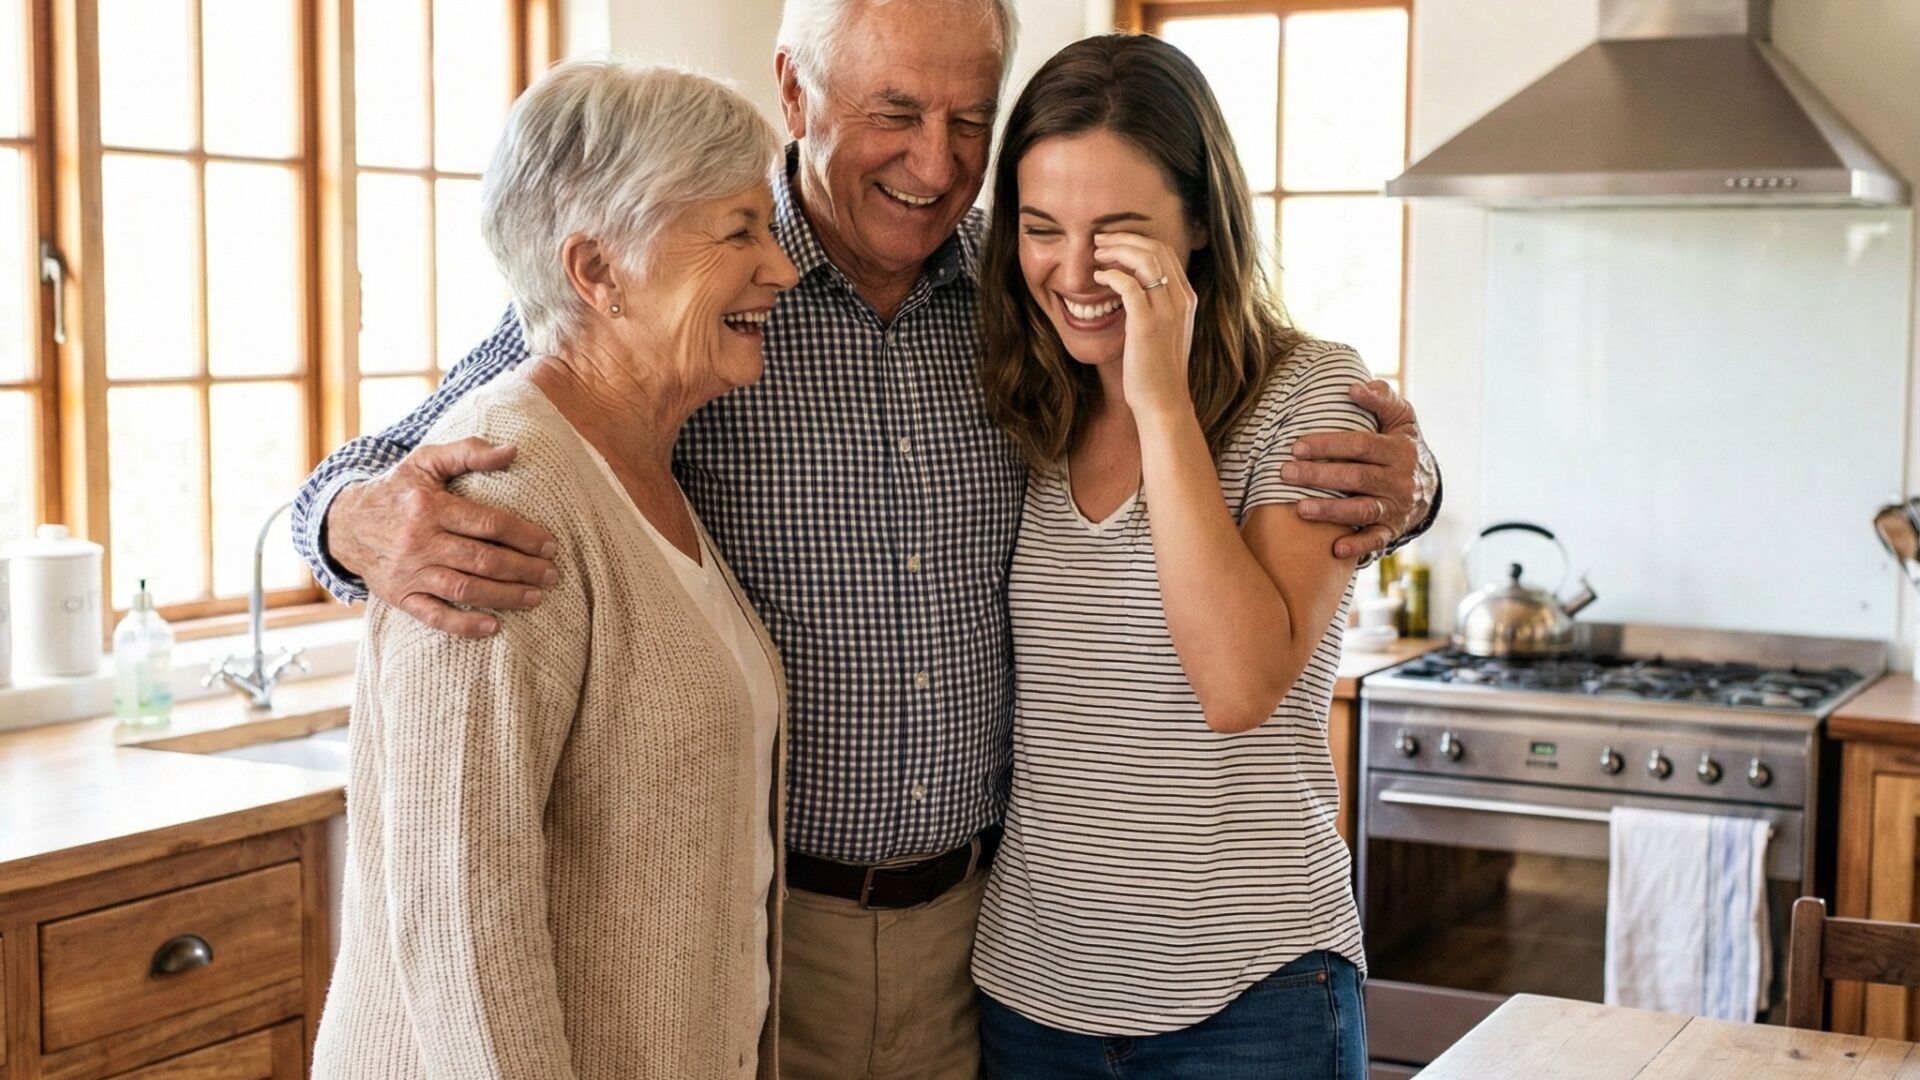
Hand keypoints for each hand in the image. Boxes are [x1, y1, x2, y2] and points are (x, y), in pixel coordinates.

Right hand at [327, 438, 558, 636]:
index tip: (550, 546)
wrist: (345, 523)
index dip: (525, 536)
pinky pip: (434, 616)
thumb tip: (513, 450)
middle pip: (483, 559)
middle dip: (523, 570)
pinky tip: (493, 626)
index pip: (488, 524)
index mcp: (430, 507)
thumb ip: (468, 451)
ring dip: (505, 596)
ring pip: (465, 589)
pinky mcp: (400, 597)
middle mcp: (419, 541)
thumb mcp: (426, 460)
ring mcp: (409, 572)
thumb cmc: (397, 489)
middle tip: (552, 575)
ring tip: (535, 597)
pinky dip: (464, 624)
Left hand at [1092, 232, 1196, 416]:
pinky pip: (1129, 285)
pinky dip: (1111, 275)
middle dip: (1124, 239)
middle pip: (1155, 249)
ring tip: (1097, 254)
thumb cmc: (1158, 370)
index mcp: (1187, 298)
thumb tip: (1131, 286)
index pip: (1165, 252)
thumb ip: (1156, 306)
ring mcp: (1166, 311)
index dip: (1137, 240)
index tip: (1114, 242)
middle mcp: (1181, 300)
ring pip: (1144, 260)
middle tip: (1100, 240)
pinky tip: (1098, 278)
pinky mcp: (1146, 324)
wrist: (1163, 401)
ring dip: (1116, 251)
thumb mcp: (1165, 331)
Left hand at [1283, 381, 1438, 559]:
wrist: (1429, 486)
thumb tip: (1356, 387)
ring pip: (1362, 509)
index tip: (1297, 446)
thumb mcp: (1401, 419)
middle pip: (1357, 476)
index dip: (1329, 445)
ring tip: (1300, 509)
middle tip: (1286, 473)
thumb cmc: (1402, 445)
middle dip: (1319, 476)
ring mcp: (1397, 506)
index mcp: (1399, 449)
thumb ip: (1383, 399)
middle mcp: (1400, 479)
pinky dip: (1357, 546)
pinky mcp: (1392, 529)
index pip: (1361, 445)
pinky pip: (1376, 540)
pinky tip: (1335, 550)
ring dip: (1331, 511)